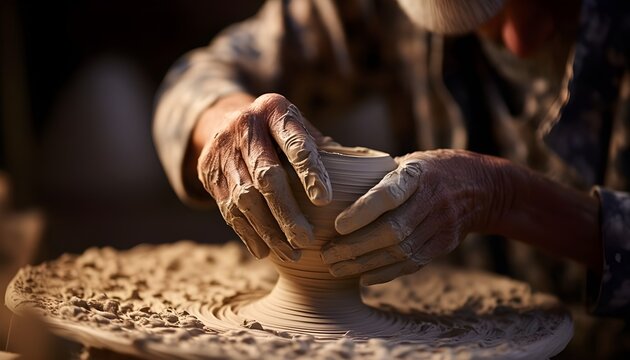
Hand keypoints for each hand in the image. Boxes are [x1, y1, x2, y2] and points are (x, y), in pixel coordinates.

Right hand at [197, 93, 334, 260]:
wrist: (224, 119)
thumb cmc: (279, 130)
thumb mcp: (299, 126)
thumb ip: (323, 149)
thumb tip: (364, 179)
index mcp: (274, 110)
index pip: (294, 143)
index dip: (309, 172)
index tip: (324, 201)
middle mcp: (244, 126)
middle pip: (266, 175)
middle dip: (287, 212)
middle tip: (307, 239)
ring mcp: (222, 151)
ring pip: (245, 198)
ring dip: (268, 230)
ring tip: (290, 253)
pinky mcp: (208, 173)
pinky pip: (227, 209)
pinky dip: (247, 233)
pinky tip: (264, 251)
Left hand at [321, 149, 511, 284]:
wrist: (480, 187)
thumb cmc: (428, 170)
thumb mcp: (408, 161)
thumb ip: (379, 176)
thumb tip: (332, 187)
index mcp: (418, 174)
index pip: (390, 195)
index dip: (363, 211)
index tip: (337, 225)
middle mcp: (432, 200)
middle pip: (393, 231)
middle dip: (355, 246)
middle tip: (327, 254)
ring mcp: (441, 225)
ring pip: (400, 252)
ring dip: (364, 264)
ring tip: (336, 267)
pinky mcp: (443, 245)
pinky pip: (412, 264)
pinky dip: (385, 273)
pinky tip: (362, 277)